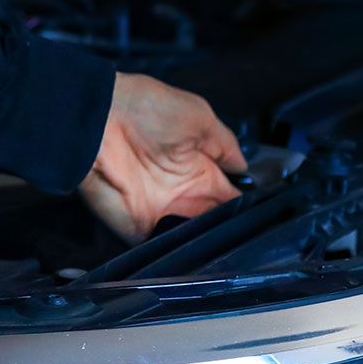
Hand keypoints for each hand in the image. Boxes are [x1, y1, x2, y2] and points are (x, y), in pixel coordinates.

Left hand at [81, 72, 246, 241]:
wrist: (99, 120)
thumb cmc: (147, 108)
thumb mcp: (199, 117)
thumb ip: (225, 146)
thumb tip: (244, 168)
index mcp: (198, 168)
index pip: (229, 196)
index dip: (246, 208)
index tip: (263, 219)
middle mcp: (183, 193)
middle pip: (215, 221)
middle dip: (232, 230)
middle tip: (250, 236)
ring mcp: (162, 212)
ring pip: (195, 238)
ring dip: (211, 244)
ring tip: (231, 247)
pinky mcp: (139, 228)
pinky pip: (164, 248)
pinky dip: (180, 255)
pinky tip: (201, 255)